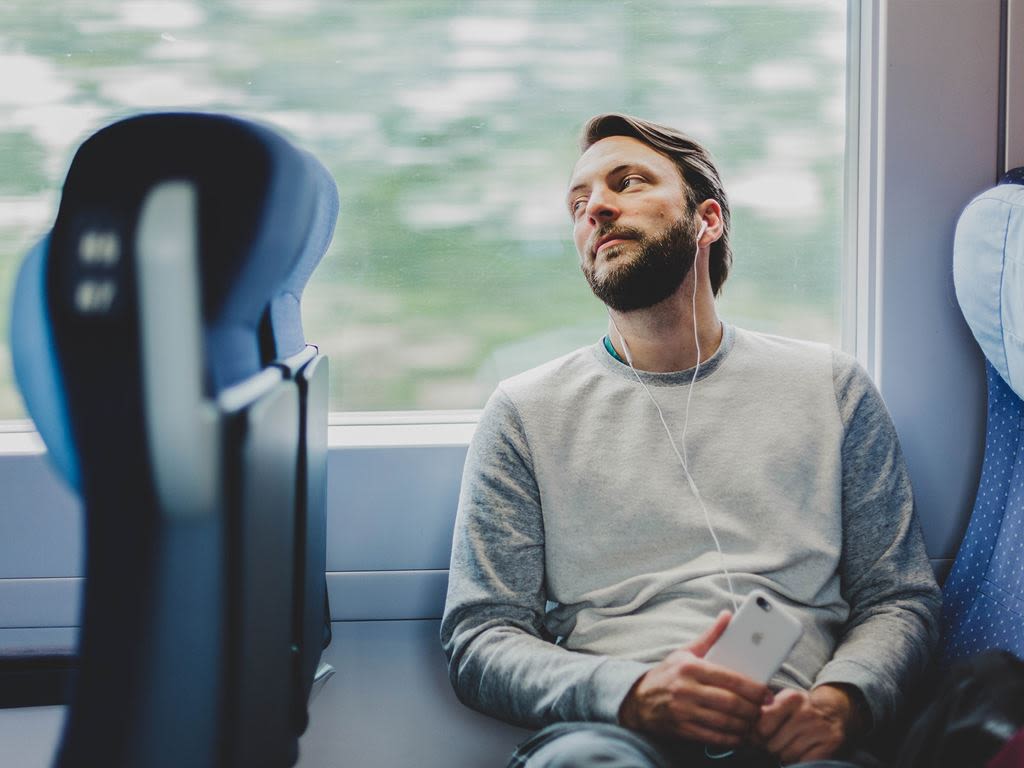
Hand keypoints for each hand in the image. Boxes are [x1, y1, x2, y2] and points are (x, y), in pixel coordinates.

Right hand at [618, 611, 769, 747]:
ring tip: (754, 720)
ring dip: (745, 724)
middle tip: (763, 708)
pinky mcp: (682, 729)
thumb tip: (728, 616)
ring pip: (725, 722)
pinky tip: (739, 733)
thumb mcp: (686, 652)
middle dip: (753, 708)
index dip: (754, 688)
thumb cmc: (668, 674)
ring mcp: (684, 711)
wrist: (638, 699)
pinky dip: (731, 737)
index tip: (767, 693)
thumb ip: (711, 636)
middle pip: (731, 703)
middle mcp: (686, 689)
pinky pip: (714, 737)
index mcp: (690, 667)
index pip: (730, 679)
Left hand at [753, 684, 863, 763]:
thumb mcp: (781, 702)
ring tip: (789, 745)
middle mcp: (806, 712)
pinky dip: (799, 761)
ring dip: (784, 755)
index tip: (759, 736)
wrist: (831, 710)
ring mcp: (820, 729)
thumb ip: (764, 713)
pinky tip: (801, 751)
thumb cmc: (798, 709)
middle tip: (775, 742)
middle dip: (771, 746)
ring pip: (788, 755)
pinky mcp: (831, 743)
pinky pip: (804, 762)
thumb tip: (747, 736)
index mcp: (791, 698)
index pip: (763, 725)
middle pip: (774, 744)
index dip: (758, 735)